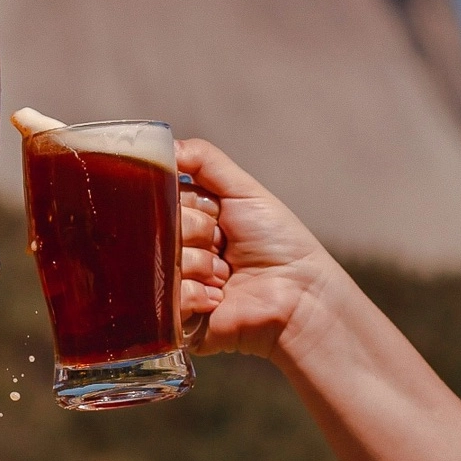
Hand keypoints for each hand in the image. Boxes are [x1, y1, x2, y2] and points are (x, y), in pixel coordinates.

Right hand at [178, 138, 340, 359]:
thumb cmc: (277, 242)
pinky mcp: (176, 317)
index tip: (213, 211)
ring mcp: (175, 282)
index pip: (162, 197)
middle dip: (198, 232)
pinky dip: (196, 295)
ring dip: (202, 266)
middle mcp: (177, 246)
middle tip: (224, 244)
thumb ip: (203, 160)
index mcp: (188, 216)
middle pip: (159, 227)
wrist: (300, 296)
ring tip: (227, 276)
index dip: (188, 203)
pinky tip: (219, 298)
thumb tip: (167, 143)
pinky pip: (167, 296)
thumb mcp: (243, 190)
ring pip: (163, 260)